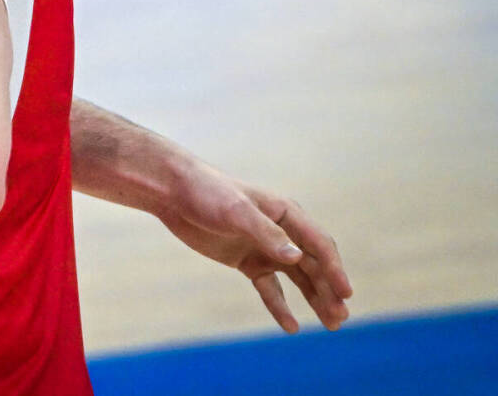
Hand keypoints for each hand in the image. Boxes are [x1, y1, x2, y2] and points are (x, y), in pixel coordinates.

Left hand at [157, 158, 352, 332]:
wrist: (173, 192)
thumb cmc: (208, 193)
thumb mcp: (237, 211)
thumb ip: (267, 234)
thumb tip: (299, 257)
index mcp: (286, 213)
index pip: (320, 245)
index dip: (335, 269)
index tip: (346, 294)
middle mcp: (281, 232)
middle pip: (313, 265)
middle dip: (329, 291)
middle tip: (340, 319)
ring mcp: (264, 247)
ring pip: (297, 278)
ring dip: (315, 299)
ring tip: (331, 324)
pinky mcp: (247, 261)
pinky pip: (270, 287)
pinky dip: (280, 306)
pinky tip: (291, 327)